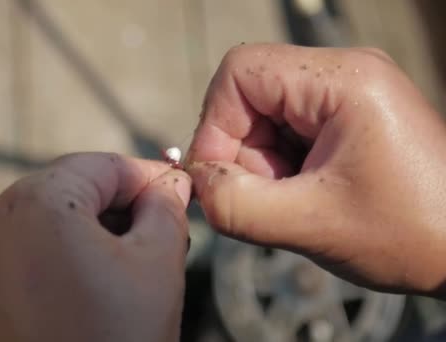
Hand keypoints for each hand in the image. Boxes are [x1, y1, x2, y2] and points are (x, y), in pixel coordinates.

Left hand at [0, 153, 191, 341]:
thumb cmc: (118, 337)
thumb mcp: (158, 262)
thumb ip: (165, 206)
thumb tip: (168, 183)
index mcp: (35, 203)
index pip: (100, 166)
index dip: (144, 175)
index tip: (173, 188)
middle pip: (66, 189)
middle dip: (115, 203)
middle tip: (155, 225)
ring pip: (40, 218)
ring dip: (84, 227)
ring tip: (124, 255)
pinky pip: (17, 251)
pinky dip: (52, 252)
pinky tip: (85, 279)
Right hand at [186, 43, 445, 296]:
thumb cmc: (416, 233)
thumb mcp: (314, 224)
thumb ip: (238, 206)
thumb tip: (197, 184)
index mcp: (344, 80)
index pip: (240, 72)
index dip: (215, 124)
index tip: (219, 177)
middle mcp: (344, 73)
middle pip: (248, 95)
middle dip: (243, 153)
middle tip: (268, 198)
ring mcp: (346, 94)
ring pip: (262, 117)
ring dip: (262, 165)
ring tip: (295, 200)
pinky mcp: (344, 117)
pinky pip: (284, 131)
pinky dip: (280, 168)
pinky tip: (305, 195)